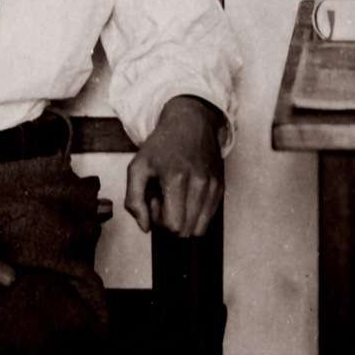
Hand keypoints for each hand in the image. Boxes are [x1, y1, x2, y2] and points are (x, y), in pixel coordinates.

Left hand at [125, 96, 224, 236]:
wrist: (190, 123)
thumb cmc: (162, 146)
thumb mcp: (137, 167)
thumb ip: (134, 201)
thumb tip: (146, 228)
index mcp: (176, 178)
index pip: (172, 225)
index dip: (159, 220)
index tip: (155, 202)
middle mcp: (199, 183)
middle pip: (186, 230)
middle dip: (172, 222)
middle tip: (165, 200)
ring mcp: (213, 185)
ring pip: (199, 228)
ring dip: (185, 219)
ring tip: (177, 198)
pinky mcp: (221, 186)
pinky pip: (209, 218)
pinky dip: (197, 213)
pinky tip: (188, 195)